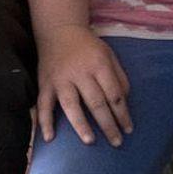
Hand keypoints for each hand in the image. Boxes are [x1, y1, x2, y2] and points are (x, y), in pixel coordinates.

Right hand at [35, 24, 132, 146]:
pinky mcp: (45, 83)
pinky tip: (49, 138)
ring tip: (90, 141)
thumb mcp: (109, 55)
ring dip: (81, 125)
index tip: (128, 129)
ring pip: (71, 105)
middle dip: (107, 124)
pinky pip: (44, 104)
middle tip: (116, 142)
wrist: (59, 31)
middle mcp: (80, 73)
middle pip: (96, 103)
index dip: (123, 114)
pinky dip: (45, 121)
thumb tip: (124, 102)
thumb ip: (119, 77)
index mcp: (99, 65)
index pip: (114, 94)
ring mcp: (61, 79)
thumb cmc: (88, 47)